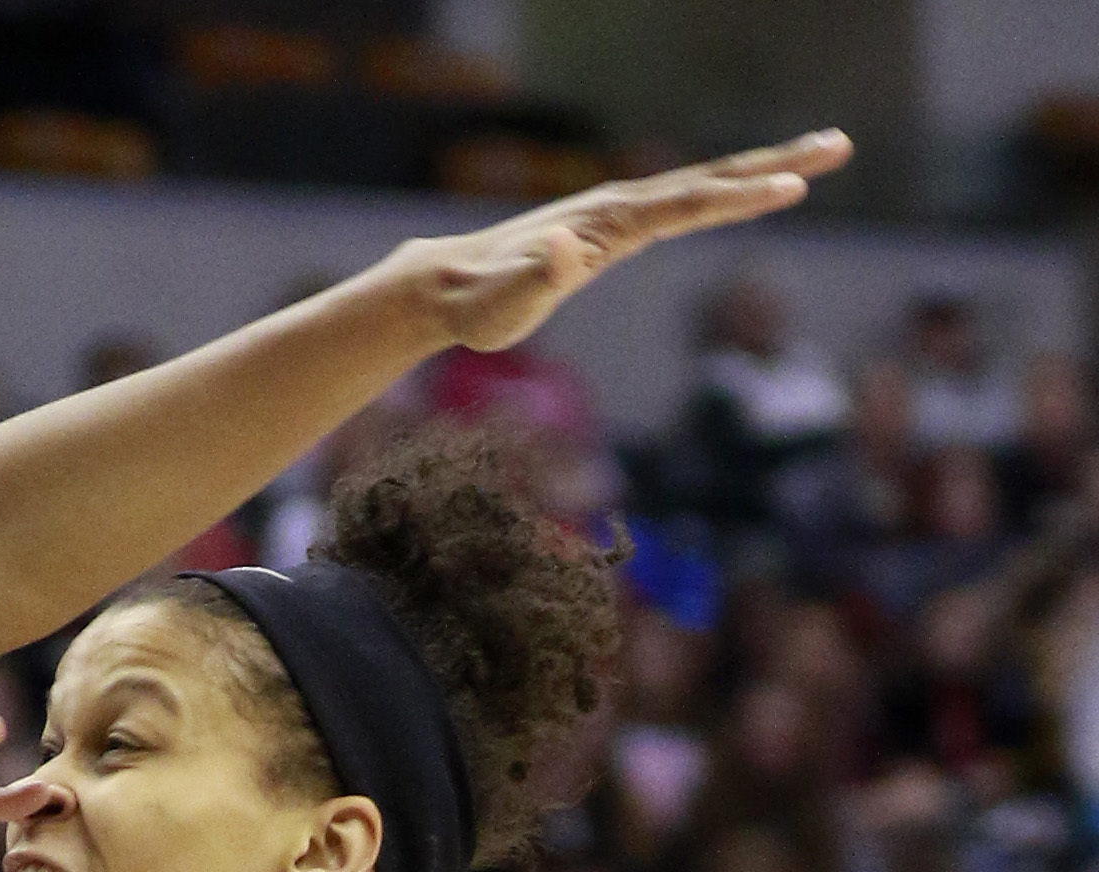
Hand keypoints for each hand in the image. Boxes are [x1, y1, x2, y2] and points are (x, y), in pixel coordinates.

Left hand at [392, 131, 849, 353]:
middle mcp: (622, 206)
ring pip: (706, 184)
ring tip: (822, 159)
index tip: (792, 190)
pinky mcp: (619, 227)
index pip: (688, 206)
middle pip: (712, 179)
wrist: (449, 287)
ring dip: (765, 170)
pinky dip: (731, 192)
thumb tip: (561, 248)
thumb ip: (528, 279)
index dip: (741, 199)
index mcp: (609, 223)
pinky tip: (760, 190)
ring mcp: (622, 212)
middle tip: (840, 146)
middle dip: (777, 163)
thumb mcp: (500, 305)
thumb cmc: (478, 307)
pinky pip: (690, 203)